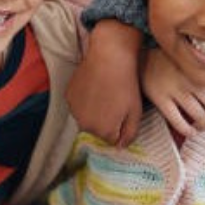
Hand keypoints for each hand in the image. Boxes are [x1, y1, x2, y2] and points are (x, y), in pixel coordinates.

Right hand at [66, 20, 143, 146]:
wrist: (110, 57)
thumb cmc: (127, 85)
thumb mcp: (136, 112)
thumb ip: (129, 134)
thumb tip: (120, 147)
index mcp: (103, 132)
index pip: (112, 139)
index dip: (120, 125)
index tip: (123, 110)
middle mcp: (85, 126)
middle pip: (97, 130)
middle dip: (106, 120)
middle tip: (115, 101)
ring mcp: (74, 110)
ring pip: (86, 118)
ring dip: (94, 111)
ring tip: (105, 92)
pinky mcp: (68, 95)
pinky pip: (78, 105)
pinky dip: (85, 100)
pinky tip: (94, 86)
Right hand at [141, 47, 204, 137]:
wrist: (143, 58)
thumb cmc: (169, 61)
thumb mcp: (192, 62)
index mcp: (199, 70)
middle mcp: (190, 80)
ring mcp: (175, 90)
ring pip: (198, 114)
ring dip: (204, 125)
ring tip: (202, 127)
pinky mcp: (161, 99)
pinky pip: (177, 120)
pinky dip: (186, 129)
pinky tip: (189, 131)